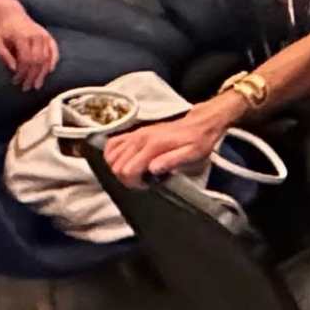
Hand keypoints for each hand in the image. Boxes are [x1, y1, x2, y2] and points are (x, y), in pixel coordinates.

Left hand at [0, 1, 57, 86]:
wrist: (12, 15)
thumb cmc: (2, 30)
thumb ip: (3, 55)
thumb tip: (13, 69)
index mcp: (22, 37)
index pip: (25, 60)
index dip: (21, 73)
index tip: (15, 81)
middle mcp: (36, 36)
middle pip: (37, 61)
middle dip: (32, 77)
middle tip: (26, 88)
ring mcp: (44, 36)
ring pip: (46, 59)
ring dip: (42, 74)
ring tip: (37, 85)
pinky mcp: (48, 36)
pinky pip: (54, 51)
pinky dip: (53, 62)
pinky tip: (49, 71)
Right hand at [100, 100, 233, 184]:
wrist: (199, 124)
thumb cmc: (197, 142)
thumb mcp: (192, 154)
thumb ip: (172, 161)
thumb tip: (152, 169)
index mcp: (153, 145)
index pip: (128, 170)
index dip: (134, 183)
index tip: (147, 185)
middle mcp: (140, 138)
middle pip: (116, 165)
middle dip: (126, 178)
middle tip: (142, 181)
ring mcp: (136, 134)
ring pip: (111, 155)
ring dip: (119, 168)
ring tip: (135, 173)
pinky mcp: (135, 132)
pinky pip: (113, 143)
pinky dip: (112, 155)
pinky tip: (124, 161)